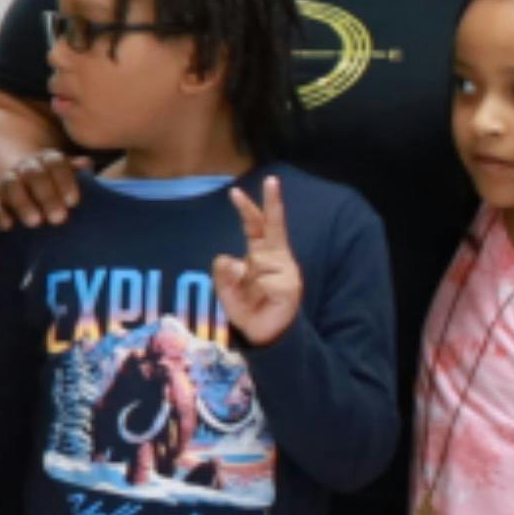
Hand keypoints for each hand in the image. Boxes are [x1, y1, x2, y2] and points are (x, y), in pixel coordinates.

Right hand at [0, 143, 86, 231]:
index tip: (74, 202)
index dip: (64, 180)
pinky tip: (7, 226)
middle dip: (47, 195)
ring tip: (35, 222)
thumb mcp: (74, 183)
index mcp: (47, 161)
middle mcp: (25, 168)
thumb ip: (81, 175)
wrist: (35, 202)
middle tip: (59, 218)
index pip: (55, 162)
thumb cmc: (62, 195)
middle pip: (33, 174)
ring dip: (23, 204)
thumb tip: (85, 165)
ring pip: (11, 186)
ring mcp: (7, 184)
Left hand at [209, 178, 303, 347]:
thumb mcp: (226, 290)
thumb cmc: (247, 308)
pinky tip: (265, 301)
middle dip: (273, 202)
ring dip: (246, 281)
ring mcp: (286, 270)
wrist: (266, 335)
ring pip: (255, 261)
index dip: (247, 209)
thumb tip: (230, 259)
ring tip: (254, 297)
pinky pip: (263, 280)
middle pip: (271, 226)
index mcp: (262, 254)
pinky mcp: (291, 285)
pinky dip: (257, 292)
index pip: (256, 227)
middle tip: (272, 179)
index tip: (235, 191)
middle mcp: (277, 257)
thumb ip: (222, 273)